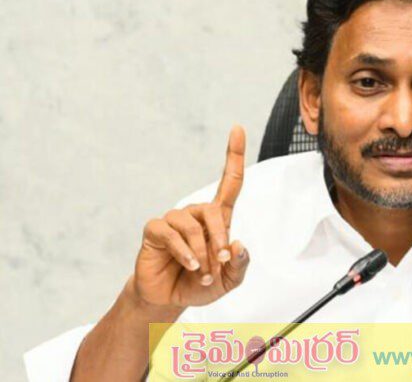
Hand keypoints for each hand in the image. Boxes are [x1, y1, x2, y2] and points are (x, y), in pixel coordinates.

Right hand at [133, 125, 249, 307]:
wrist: (170, 299)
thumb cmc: (201, 284)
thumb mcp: (230, 280)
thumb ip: (240, 264)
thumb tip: (238, 244)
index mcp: (219, 219)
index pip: (230, 182)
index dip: (234, 155)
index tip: (238, 128)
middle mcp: (197, 214)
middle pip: (214, 210)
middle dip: (220, 238)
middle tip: (221, 262)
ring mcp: (174, 220)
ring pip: (192, 225)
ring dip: (201, 252)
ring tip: (202, 272)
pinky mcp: (155, 231)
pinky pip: (170, 233)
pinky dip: (183, 251)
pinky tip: (189, 265)